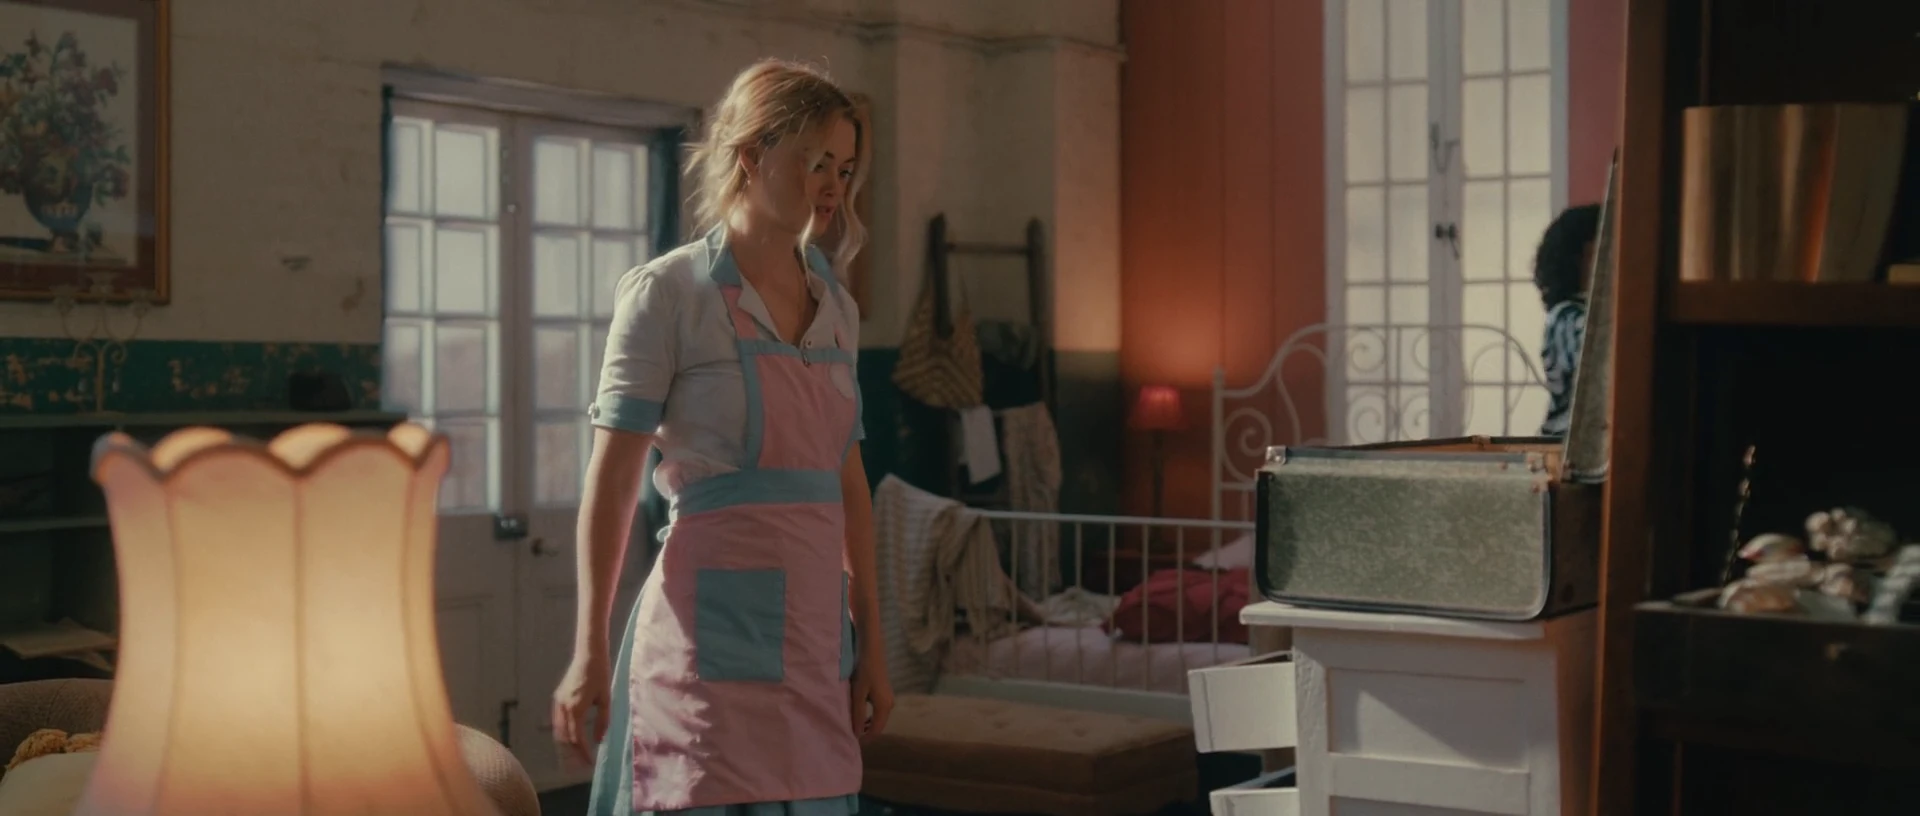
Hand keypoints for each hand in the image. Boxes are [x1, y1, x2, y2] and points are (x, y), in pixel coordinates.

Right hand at [552, 651, 612, 766]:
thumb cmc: (600, 675)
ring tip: (575, 756)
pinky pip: (557, 721)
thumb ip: (602, 721)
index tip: (590, 762)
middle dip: (572, 753)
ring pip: (558, 731)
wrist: (588, 655)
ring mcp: (558, 703)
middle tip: (580, 765)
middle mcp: (563, 707)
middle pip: (564, 737)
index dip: (582, 752)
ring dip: (566, 745)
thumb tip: (598, 740)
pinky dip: (562, 733)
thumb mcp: (606, 699)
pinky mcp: (558, 698)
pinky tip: (570, 739)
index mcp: (576, 708)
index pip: (576, 738)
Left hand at [849, 660, 893, 740]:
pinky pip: (879, 712)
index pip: (876, 730)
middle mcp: (890, 705)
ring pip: (879, 719)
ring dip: (868, 725)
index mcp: (884, 707)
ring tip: (855, 726)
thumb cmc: (864, 672)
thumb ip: (858, 714)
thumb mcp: (858, 694)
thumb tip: (857, 733)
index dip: (866, 739)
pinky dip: (870, 717)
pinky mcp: (886, 694)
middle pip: (879, 726)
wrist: (873, 652)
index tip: (853, 743)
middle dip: (867, 733)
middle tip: (852, 735)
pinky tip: (861, 715)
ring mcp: (889, 700)